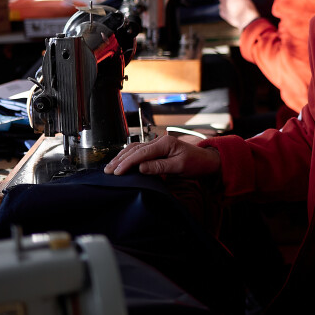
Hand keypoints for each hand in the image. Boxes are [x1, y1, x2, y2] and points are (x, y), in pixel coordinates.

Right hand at [103, 135, 220, 177]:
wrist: (207, 161)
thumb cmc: (196, 163)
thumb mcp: (180, 166)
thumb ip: (160, 167)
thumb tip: (141, 168)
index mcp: (165, 143)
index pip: (141, 153)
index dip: (127, 163)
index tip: (117, 172)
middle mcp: (159, 141)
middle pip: (135, 149)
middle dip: (120, 160)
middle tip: (107, 171)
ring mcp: (158, 145)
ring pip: (135, 149)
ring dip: (122, 157)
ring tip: (110, 167)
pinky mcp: (157, 150)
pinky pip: (140, 152)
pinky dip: (128, 157)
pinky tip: (121, 162)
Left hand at [218, 0, 260, 29]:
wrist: (247, 21)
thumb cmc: (248, 9)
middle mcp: (225, 0)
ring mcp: (223, 8)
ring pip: (221, 3)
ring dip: (226, 3)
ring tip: (234, 6)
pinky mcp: (224, 15)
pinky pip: (221, 10)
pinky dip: (225, 10)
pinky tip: (231, 11)